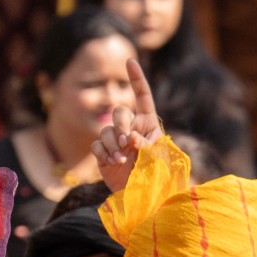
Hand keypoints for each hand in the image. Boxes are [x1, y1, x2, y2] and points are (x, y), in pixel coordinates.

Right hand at [90, 56, 164, 194]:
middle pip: (119, 112)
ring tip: (122, 159)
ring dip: (113, 144)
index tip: (130, 60)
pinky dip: (104, 153)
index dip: (136, 78)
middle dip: (121, 125)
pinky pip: (97, 146)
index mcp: (149, 124)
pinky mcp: (103, 154)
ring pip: (105, 130)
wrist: (146, 197)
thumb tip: (129, 137)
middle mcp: (131, 129)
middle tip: (127, 142)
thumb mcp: (160, 158)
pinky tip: (113, 163)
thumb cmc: (159, 176)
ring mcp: (115, 141)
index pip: (142, 96)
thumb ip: (147, 145)